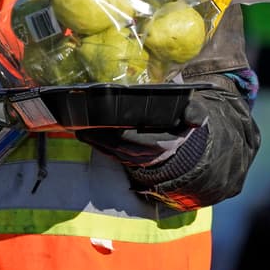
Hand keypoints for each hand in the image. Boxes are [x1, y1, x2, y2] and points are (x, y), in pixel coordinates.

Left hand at [76, 98, 208, 167]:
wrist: (176, 144)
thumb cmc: (180, 123)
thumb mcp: (192, 115)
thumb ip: (195, 114)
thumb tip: (196, 119)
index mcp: (157, 144)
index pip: (129, 139)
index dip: (111, 131)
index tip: (97, 120)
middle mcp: (141, 153)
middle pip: (111, 143)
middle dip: (94, 132)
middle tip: (77, 117)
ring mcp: (129, 156)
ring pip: (104, 147)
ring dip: (89, 135)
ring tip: (73, 120)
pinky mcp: (120, 155)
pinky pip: (103, 148)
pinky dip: (91, 138)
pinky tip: (80, 126)